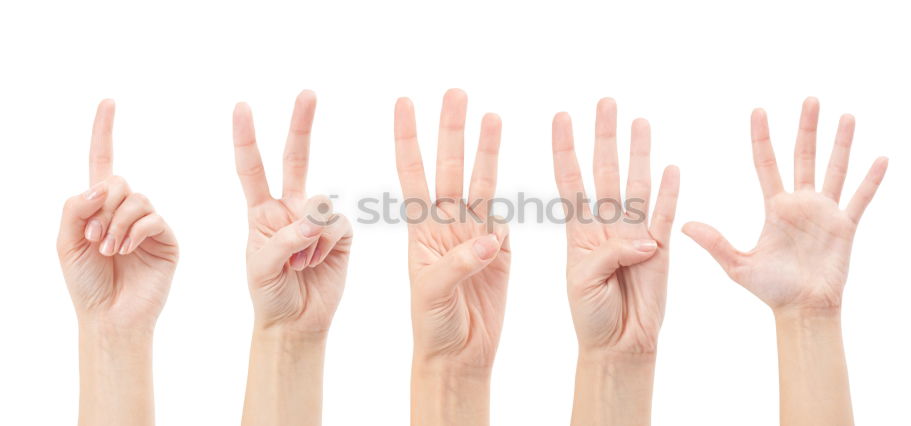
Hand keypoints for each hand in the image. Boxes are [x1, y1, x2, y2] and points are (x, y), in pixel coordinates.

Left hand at [57, 99, 177, 331]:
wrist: (109, 315)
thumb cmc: (86, 283)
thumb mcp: (65, 241)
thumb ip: (76, 207)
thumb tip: (104, 186)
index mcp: (99, 207)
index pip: (102, 162)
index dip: (104, 132)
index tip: (108, 102)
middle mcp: (126, 210)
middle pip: (119, 183)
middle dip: (102, 207)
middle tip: (93, 239)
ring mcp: (149, 224)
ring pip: (136, 200)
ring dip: (116, 224)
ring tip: (108, 250)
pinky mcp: (167, 238)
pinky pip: (153, 218)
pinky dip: (135, 231)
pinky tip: (126, 249)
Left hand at [232, 90, 351, 335]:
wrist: (296, 321)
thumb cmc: (268, 294)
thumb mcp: (261, 267)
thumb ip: (283, 239)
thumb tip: (313, 220)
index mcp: (260, 211)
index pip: (251, 168)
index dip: (246, 138)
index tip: (242, 107)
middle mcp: (290, 208)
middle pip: (295, 159)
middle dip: (301, 125)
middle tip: (307, 93)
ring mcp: (317, 220)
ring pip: (321, 204)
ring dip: (310, 236)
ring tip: (300, 263)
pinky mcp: (341, 235)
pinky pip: (338, 225)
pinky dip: (326, 245)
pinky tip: (317, 262)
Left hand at [394, 89, 509, 370]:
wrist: (459, 354)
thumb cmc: (432, 327)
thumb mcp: (433, 296)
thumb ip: (457, 265)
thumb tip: (490, 239)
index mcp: (419, 232)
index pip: (411, 174)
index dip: (408, 138)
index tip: (404, 103)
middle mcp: (445, 225)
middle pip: (448, 167)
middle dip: (451, 130)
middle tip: (455, 92)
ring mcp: (474, 234)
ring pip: (479, 181)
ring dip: (484, 148)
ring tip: (488, 113)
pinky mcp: (501, 248)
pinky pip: (504, 212)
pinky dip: (506, 187)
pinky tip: (502, 159)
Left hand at [553, 99, 679, 355]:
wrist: (620, 344)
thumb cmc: (591, 315)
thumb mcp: (584, 282)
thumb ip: (609, 255)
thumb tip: (646, 240)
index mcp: (579, 232)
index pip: (570, 180)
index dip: (566, 149)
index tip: (560, 117)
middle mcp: (606, 226)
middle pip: (605, 171)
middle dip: (605, 137)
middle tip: (606, 103)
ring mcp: (634, 235)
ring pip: (636, 185)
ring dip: (638, 153)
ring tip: (639, 121)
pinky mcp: (661, 250)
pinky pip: (666, 216)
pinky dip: (670, 193)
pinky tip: (672, 167)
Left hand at [682, 97, 887, 313]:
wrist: (802, 310)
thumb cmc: (771, 290)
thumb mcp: (738, 265)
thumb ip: (715, 243)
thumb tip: (684, 226)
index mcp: (775, 207)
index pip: (766, 163)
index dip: (762, 137)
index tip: (758, 109)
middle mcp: (801, 204)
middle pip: (803, 156)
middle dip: (806, 128)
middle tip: (809, 99)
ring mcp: (825, 213)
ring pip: (834, 169)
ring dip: (841, 144)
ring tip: (846, 116)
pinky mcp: (845, 227)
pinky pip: (860, 199)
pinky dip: (871, 180)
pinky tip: (881, 158)